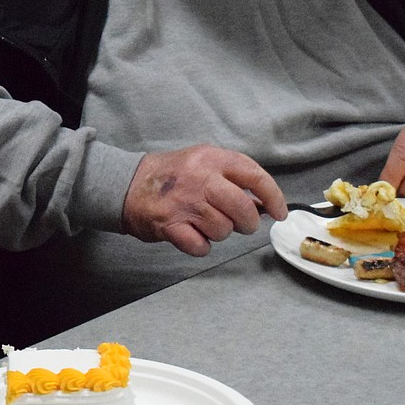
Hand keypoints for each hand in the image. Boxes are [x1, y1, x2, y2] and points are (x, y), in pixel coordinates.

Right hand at [122, 145, 285, 256]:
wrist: (125, 184)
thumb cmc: (169, 177)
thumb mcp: (202, 163)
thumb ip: (232, 178)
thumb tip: (264, 204)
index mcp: (211, 158)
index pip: (255, 176)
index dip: (274, 197)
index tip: (280, 212)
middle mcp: (199, 178)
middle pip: (243, 209)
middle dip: (247, 223)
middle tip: (241, 224)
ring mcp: (184, 202)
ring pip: (223, 230)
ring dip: (218, 233)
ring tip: (203, 223)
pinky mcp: (169, 225)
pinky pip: (201, 246)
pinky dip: (199, 246)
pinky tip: (190, 234)